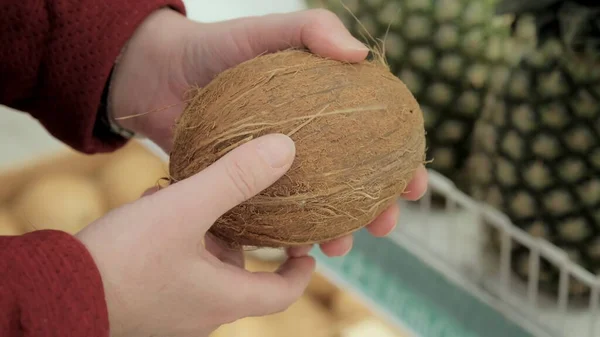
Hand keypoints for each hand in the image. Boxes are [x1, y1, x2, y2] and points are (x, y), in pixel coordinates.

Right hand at [77, 134, 314, 336]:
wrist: (55, 292)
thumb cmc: (125, 259)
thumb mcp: (185, 209)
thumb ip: (235, 178)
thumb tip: (285, 150)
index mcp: (223, 297)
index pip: (280, 294)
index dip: (299, 272)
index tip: (307, 251)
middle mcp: (201, 311)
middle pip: (239, 274)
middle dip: (239, 237)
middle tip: (233, 204)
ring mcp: (172, 309)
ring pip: (204, 266)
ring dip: (200, 231)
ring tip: (182, 197)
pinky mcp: (146, 300)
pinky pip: (175, 268)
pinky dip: (175, 239)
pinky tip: (152, 209)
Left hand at [108, 8, 427, 255]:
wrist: (153, 74)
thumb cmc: (211, 48)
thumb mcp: (265, 31)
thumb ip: (311, 30)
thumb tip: (362, 55)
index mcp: (320, 108)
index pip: (374, 137)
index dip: (402, 162)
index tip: (417, 187)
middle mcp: (302, 141)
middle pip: (353, 181)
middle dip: (376, 208)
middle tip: (385, 227)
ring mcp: (271, 168)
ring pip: (316, 208)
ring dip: (336, 231)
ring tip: (339, 248)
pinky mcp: (240, 188)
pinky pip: (271, 218)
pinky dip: (287, 236)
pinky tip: (293, 250)